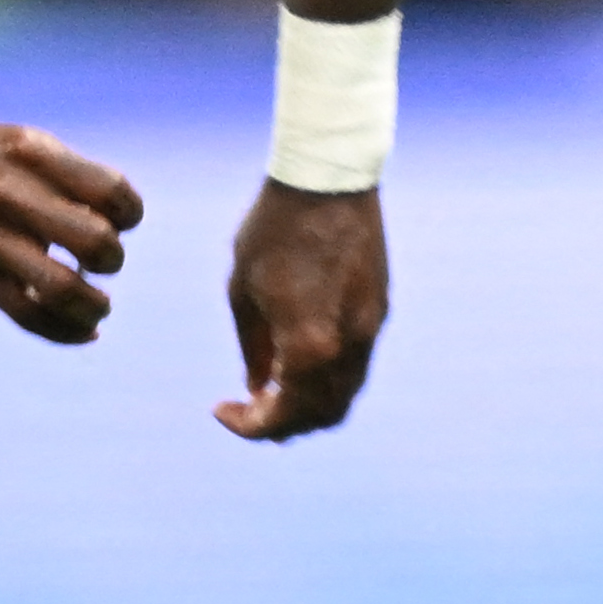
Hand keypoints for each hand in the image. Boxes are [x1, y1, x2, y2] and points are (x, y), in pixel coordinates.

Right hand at [0, 113, 139, 344]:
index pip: (111, 191)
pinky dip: (64, 331)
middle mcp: (11, 191)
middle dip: (109, 262)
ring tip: (96, 308)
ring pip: (61, 288)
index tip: (117, 224)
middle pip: (94, 241)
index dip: (128, 216)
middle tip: (99, 266)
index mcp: (31, 152)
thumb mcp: (11, 143)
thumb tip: (110, 221)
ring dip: (92, 307)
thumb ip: (58, 176)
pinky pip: (25, 311)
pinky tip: (83, 333)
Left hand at [216, 180, 385, 438]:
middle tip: (251, 411)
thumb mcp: (243, 289)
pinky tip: (300, 361)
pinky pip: (357, 364)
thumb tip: (258, 387)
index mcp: (308, 345)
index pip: (283, 415)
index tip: (222, 409)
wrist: (328, 177)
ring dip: (310, 405)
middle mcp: (347, 347)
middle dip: (284, 424)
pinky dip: (328, 378)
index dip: (250, 426)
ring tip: (274, 391)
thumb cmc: (274, 227)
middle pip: (322, 416)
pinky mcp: (380, 309)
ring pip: (346, 394)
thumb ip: (253, 348)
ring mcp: (370, 329)